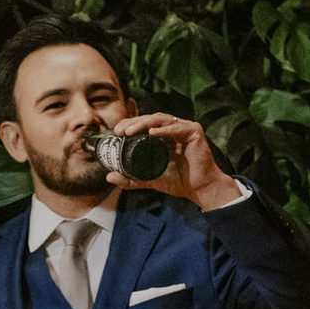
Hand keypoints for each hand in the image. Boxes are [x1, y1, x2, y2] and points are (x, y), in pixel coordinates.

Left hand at [105, 112, 240, 211]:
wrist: (200, 189)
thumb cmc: (179, 182)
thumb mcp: (150, 180)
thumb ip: (131, 179)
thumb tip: (109, 177)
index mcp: (163, 137)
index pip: (144, 124)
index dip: (129, 124)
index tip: (116, 132)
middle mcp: (173, 129)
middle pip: (150, 119)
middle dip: (133, 122)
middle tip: (120, 131)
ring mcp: (184, 128)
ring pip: (161, 119)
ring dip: (144, 123)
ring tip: (130, 131)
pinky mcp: (194, 132)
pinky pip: (177, 128)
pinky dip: (164, 129)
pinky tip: (152, 132)